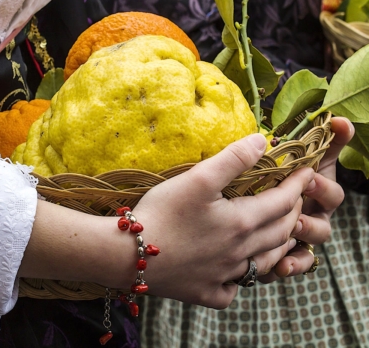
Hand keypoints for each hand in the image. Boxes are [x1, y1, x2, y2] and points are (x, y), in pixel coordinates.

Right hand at [133, 133, 314, 307]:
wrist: (128, 255)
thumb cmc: (162, 213)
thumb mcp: (197, 179)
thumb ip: (232, 159)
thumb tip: (262, 141)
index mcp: (241, 222)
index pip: (282, 202)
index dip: (297, 185)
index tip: (307, 172)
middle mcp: (239, 252)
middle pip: (280, 232)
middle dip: (294, 213)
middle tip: (295, 199)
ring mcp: (222, 276)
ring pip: (264, 263)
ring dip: (279, 246)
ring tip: (282, 234)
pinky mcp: (204, 293)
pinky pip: (232, 290)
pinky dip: (242, 280)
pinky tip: (237, 272)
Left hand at [260, 116, 354, 281]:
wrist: (252, 197)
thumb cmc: (283, 173)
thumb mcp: (301, 155)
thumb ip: (322, 140)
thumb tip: (340, 120)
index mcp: (318, 194)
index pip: (332, 194)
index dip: (323, 187)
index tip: (308, 178)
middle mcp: (315, 217)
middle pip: (323, 225)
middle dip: (310, 219)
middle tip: (293, 213)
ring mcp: (303, 237)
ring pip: (309, 247)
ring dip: (299, 243)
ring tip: (284, 237)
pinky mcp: (288, 253)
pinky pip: (293, 264)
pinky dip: (289, 267)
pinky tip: (278, 267)